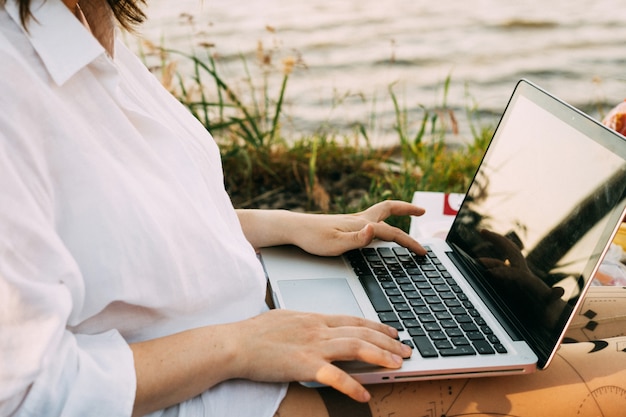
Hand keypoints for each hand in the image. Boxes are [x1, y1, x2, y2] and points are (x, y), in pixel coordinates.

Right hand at [227, 309, 411, 401]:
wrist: (235, 343)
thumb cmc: (256, 333)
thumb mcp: (287, 319)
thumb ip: (307, 323)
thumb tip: (319, 326)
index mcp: (315, 318)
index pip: (354, 319)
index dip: (377, 326)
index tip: (392, 331)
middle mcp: (319, 329)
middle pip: (361, 332)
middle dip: (387, 341)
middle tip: (406, 349)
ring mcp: (313, 346)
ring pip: (356, 347)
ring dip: (380, 356)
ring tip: (398, 364)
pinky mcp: (304, 365)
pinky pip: (335, 376)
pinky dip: (352, 385)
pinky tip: (364, 394)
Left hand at [289, 200, 426, 255]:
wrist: (294, 229)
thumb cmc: (312, 238)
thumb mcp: (335, 244)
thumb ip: (357, 239)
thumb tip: (374, 230)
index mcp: (361, 224)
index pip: (392, 233)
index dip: (409, 242)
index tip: (423, 251)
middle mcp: (359, 219)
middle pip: (389, 209)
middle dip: (407, 210)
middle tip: (422, 211)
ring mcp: (353, 220)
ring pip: (381, 212)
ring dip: (397, 211)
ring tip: (408, 214)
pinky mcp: (346, 224)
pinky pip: (372, 218)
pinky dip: (383, 219)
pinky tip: (379, 227)